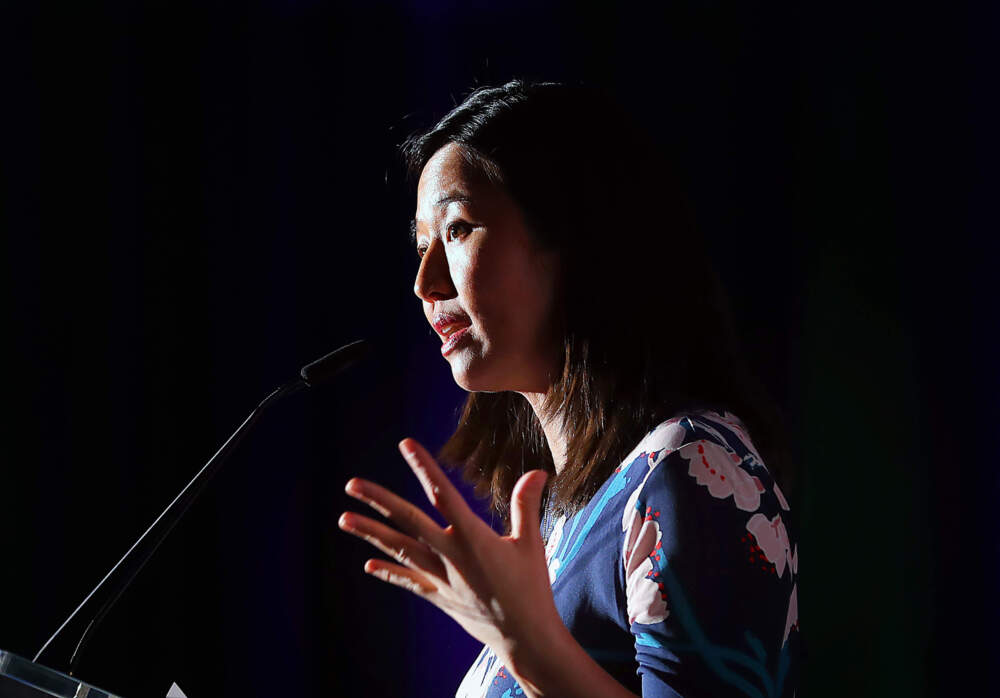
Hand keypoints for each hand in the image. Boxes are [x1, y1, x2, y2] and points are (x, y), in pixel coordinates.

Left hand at [338, 438, 560, 675]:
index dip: (424, 467)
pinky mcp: (439, 597)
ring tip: (344, 519)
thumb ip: (527, 504)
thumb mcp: (531, 543)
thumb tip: (539, 471)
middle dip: (379, 501)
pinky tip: (368, 565)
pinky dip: (389, 573)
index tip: (406, 444)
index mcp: (473, 538)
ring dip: (371, 534)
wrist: (524, 639)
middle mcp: (450, 556)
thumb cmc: (531, 588)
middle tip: (352, 484)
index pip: (443, 494)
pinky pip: (408, 582)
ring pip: (399, 550)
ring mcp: (440, 578)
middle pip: (408, 521)